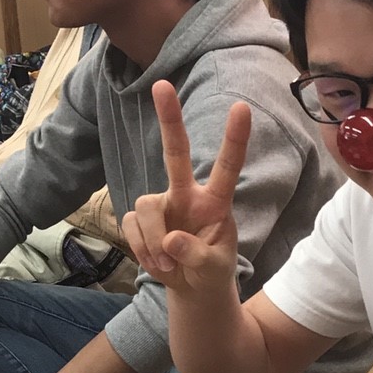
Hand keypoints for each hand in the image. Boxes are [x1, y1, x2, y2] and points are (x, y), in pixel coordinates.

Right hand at [123, 80, 250, 294]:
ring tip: (167, 264)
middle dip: (169, 119)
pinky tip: (157, 262)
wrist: (193, 288)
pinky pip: (131, 227)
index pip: (227, 167)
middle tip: (161, 84)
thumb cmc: (211, 271)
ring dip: (152, 242)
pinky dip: (142, 250)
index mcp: (215, 202)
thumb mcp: (214, 269)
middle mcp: (186, 194)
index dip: (234, 139)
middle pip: (175, 152)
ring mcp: (162, 203)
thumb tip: (171, 239)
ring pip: (145, 208)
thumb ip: (197, 255)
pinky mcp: (140, 218)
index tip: (242, 107)